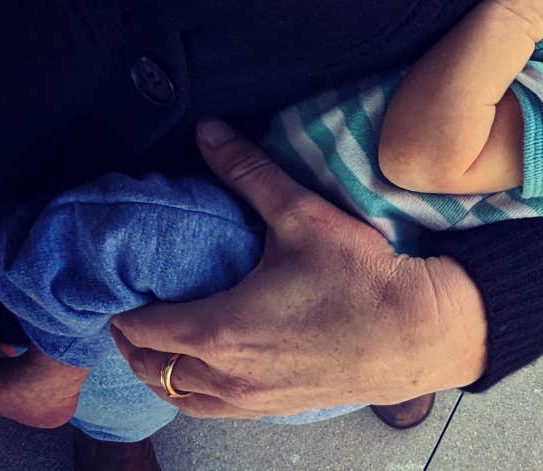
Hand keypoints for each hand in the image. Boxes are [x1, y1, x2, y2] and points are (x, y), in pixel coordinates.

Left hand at [110, 120, 487, 417]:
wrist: (421, 333)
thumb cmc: (364, 280)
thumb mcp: (302, 215)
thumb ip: (248, 172)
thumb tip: (208, 131)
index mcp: (219, 329)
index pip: (139, 326)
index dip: (121, 304)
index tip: (122, 283)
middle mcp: (226, 375)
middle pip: (149, 367)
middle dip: (131, 339)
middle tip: (134, 306)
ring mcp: (252, 399)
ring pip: (178, 397)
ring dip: (159, 370)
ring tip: (161, 341)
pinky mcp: (278, 408)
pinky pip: (213, 410)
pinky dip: (194, 391)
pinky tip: (207, 369)